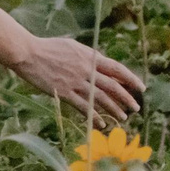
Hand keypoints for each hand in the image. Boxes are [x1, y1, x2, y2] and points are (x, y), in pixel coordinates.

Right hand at [13, 34, 144, 122]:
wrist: (28, 53)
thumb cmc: (48, 48)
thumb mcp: (72, 46)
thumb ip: (87, 55)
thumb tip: (100, 61)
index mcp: (89, 56)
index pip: (116, 69)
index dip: (131, 79)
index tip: (141, 87)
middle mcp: (86, 69)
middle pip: (112, 86)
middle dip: (126, 98)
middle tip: (136, 108)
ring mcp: (76, 82)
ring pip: (101, 99)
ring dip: (114, 109)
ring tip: (123, 117)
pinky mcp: (65, 92)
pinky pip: (83, 107)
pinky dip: (94, 116)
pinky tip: (101, 124)